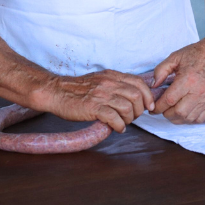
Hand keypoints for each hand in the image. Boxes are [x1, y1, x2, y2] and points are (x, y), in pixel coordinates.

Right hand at [37, 70, 155, 132]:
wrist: (56, 92)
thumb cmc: (77, 90)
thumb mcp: (99, 80)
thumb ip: (115, 85)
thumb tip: (131, 97)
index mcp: (112, 76)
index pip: (139, 83)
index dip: (148, 96)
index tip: (148, 106)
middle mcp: (108, 83)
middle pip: (136, 96)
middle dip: (139, 110)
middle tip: (133, 117)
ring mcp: (101, 95)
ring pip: (127, 108)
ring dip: (129, 119)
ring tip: (123, 123)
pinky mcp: (93, 107)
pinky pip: (114, 118)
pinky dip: (119, 126)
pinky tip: (117, 128)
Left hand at [151, 37, 204, 123]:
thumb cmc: (196, 55)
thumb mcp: (175, 57)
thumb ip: (160, 71)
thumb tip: (153, 86)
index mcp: (187, 80)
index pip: (169, 100)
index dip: (158, 107)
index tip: (153, 107)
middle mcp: (198, 92)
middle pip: (178, 113)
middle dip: (166, 114)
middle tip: (163, 108)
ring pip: (188, 118)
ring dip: (177, 118)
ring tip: (171, 111)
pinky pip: (199, 119)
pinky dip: (189, 119)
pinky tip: (184, 112)